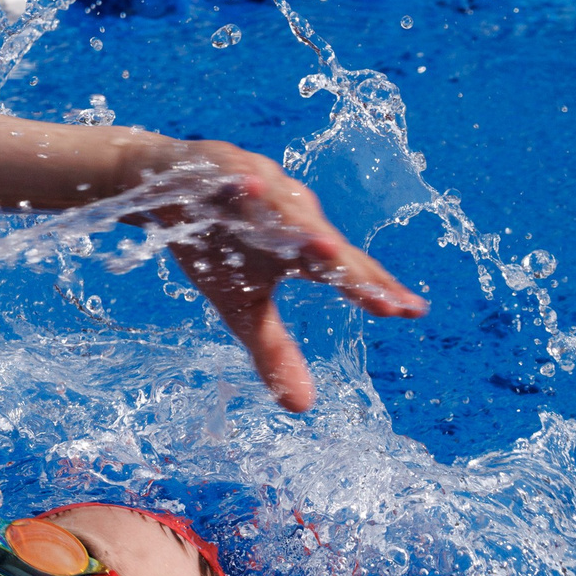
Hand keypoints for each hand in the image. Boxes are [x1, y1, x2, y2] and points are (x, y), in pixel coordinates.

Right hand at [140, 140, 425, 412]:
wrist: (162, 185)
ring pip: (282, 208)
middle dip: (350, 270)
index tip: (412, 312)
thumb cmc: (215, 246)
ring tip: (324, 246)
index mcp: (300, 247)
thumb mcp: (242, 309)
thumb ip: (274, 351)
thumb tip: (303, 408)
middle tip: (382, 298)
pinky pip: (228, 176)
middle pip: (323, 244)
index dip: (375, 292)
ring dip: (301, 225)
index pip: (345, 272)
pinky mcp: (215, 167)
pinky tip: (249, 185)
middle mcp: (289, 214)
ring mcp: (255, 186)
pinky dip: (240, 183)